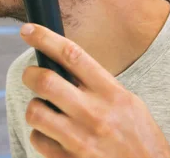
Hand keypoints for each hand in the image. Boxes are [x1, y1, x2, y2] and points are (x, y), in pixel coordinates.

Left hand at [19, 23, 169, 157]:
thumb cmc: (140, 139)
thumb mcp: (128, 103)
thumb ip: (99, 85)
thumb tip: (66, 65)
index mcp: (111, 93)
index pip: (72, 55)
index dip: (45, 38)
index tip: (29, 30)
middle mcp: (94, 114)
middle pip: (45, 81)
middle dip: (30, 74)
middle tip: (31, 75)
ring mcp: (80, 139)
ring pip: (35, 111)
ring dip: (35, 107)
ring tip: (45, 109)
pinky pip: (37, 139)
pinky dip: (40, 134)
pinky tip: (52, 134)